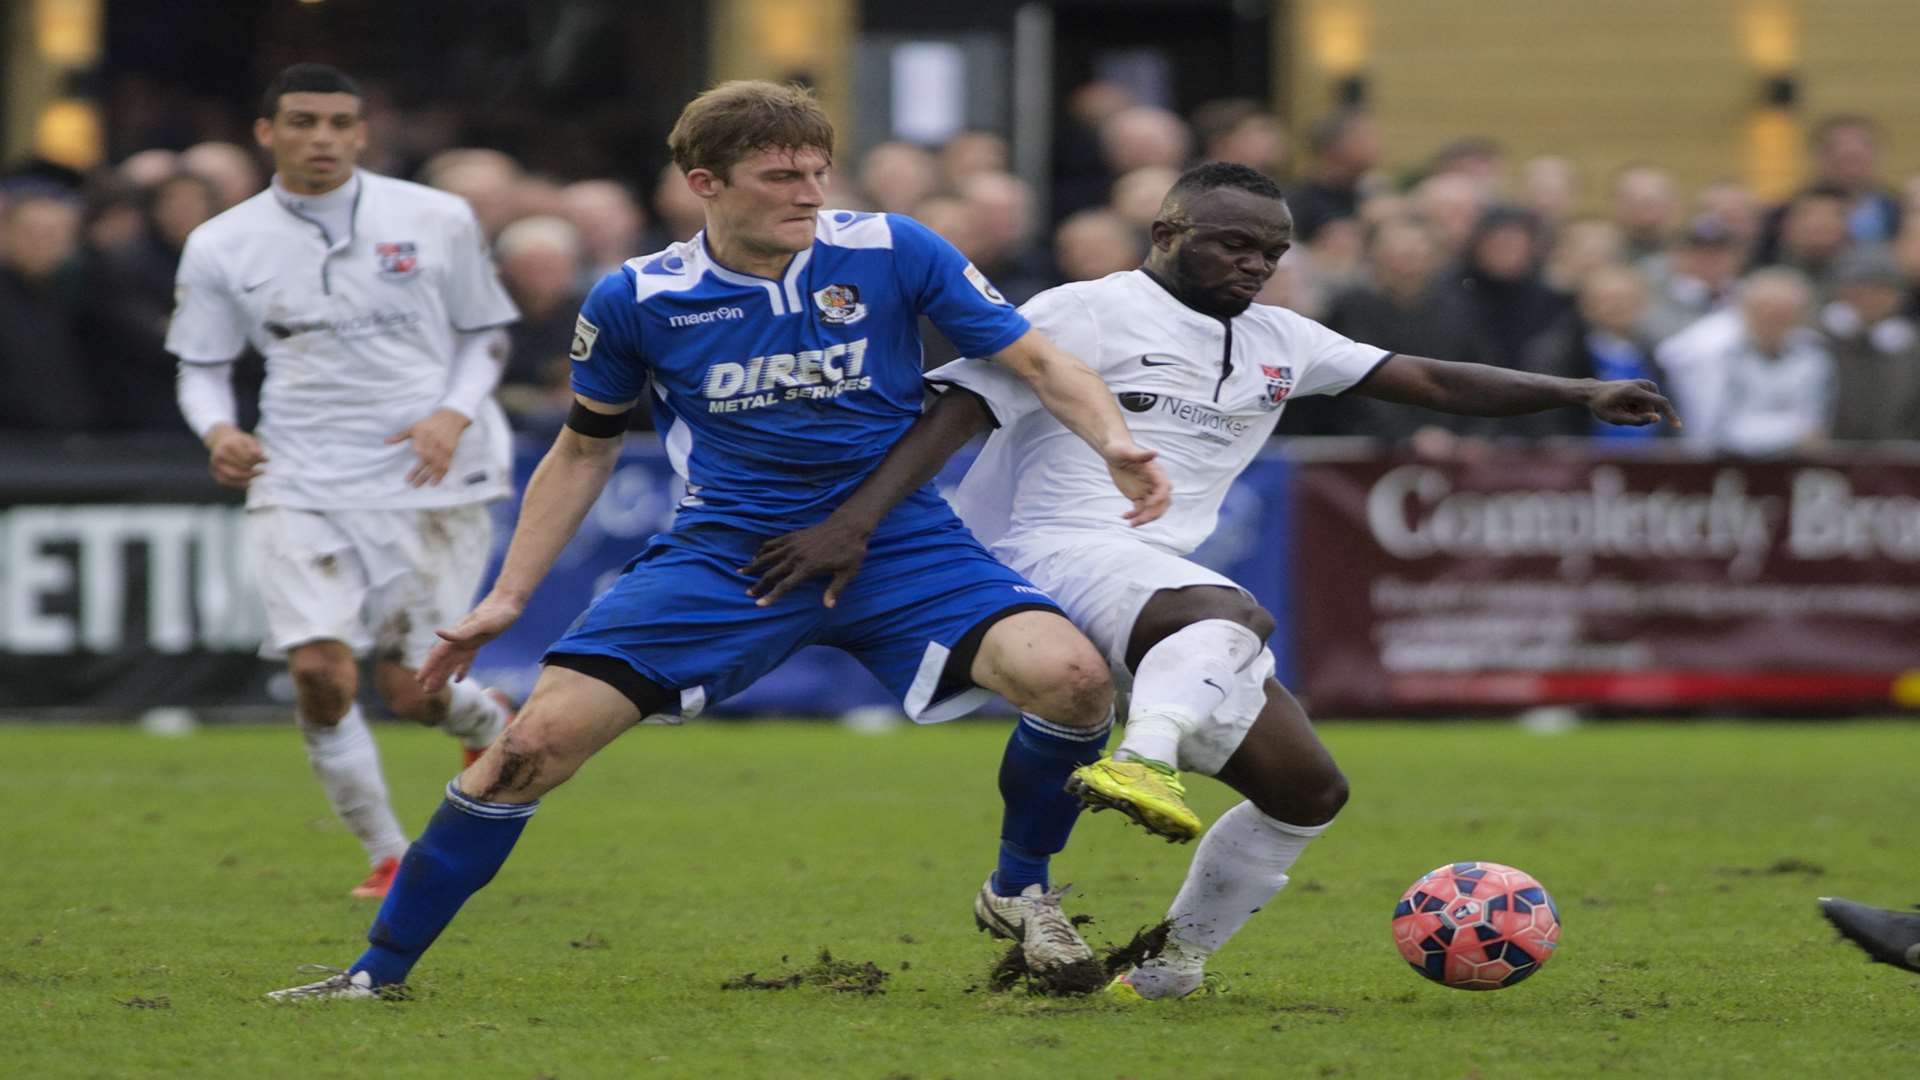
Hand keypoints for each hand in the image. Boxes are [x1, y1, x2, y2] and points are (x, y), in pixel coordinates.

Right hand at [205, 425, 266, 487]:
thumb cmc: (239, 441)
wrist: (221, 440)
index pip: (246, 457)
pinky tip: (248, 483)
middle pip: (239, 467)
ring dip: (246, 479)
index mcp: (229, 444)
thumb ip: (257, 449)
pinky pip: (225, 481)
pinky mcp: (214, 471)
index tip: (264, 461)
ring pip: (231, 476)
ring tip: (256, 477)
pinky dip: (237, 484)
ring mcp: (215, 464)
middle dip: (252, 471)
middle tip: (262, 471)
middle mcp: (220, 454)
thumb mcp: (249, 440)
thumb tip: (267, 460)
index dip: (256, 461)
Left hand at [388, 408, 471, 486]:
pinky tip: (435, 482)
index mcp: (424, 439)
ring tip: (423, 485)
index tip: (408, 479)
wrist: (450, 419)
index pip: (419, 456)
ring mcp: (443, 450)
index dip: (414, 470)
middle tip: (413, 485)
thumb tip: (386, 441)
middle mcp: (434, 445)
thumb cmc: (429, 423)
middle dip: (421, 476)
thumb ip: (400, 436)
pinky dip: (441, 475)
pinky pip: (446, 466)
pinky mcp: (450, 453)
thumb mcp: (414, 427)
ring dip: (430, 477)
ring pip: (437, 467)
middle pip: (427, 463)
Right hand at [418, 593, 523, 690]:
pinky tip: (458, 680)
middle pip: (443, 661)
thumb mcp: (481, 624)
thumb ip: (460, 632)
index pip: (438, 654)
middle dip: (434, 675)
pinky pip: (466, 659)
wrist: (508, 602)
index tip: (418, 679)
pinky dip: (461, 670)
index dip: (428, 667)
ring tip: (434, 689)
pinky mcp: (477, 643)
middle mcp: (459, 639)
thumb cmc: (496, 613)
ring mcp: (467, 641)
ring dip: (443, 675)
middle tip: (425, 691)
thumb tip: (437, 632)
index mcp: (457, 636)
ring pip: (452, 662)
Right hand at [740, 516, 870, 607]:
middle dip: (758, 584)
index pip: (785, 586)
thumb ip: (835, 589)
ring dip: (754, 565)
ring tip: (741, 571)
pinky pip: (773, 543)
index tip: (759, 604)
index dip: (771, 596)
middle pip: (772, 573)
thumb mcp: (847, 573)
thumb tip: (828, 606)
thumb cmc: (850, 551)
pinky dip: (763, 550)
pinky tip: (756, 555)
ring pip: (767, 556)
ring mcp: (793, 544)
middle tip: (747, 593)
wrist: (848, 526)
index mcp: (808, 568)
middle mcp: (796, 557)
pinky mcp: (793, 535)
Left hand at [1103, 442, 1169, 525]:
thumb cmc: (1120, 449)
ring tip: (1131, 523)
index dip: (1159, 498)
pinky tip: (1124, 517)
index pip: (1164, 488)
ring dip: (1144, 518)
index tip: (1147, 504)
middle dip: (1153, 513)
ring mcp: (1147, 491)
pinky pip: (1141, 510)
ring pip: (1152, 510)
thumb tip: (1155, 452)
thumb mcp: (1127, 452)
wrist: (1113, 453)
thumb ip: (1141, 454)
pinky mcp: (1139, 497)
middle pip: (1162, 503)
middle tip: (1139, 520)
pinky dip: (1135, 516)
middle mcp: (1155, 484)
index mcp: (1156, 473)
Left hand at [1589, 380, 1681, 428]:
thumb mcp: (1615, 418)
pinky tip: (1629, 404)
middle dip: (1643, 417)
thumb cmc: (1602, 407)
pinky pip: (1651, 404)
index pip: (1660, 402)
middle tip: (1623, 413)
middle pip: (1653, 409)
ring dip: (1641, 412)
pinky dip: (1641, 408)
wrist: (1595, 392)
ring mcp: (1646, 383)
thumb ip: (1636, 420)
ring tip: (1625, 407)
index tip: (1678, 426)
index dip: (1671, 414)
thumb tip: (1658, 419)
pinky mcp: (1647, 384)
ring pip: (1653, 407)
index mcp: (1634, 391)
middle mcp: (1642, 384)